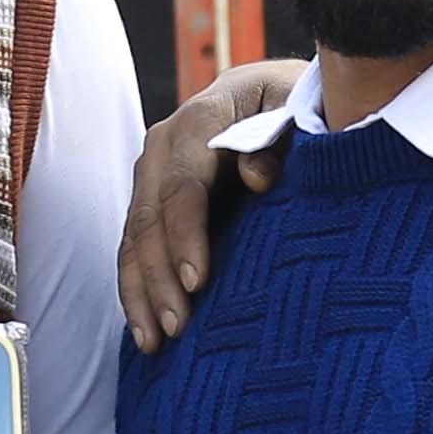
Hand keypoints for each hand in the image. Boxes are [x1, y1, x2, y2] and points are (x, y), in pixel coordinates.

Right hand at [117, 60, 306, 349]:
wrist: (274, 92)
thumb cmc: (297, 106)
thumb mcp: (300, 110)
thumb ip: (280, 138)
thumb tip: (257, 177)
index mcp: (201, 118)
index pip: (183, 184)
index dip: (186, 234)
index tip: (197, 281)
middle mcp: (164, 144)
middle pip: (148, 218)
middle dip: (159, 277)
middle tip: (178, 326)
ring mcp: (152, 173)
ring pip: (133, 239)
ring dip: (141, 292)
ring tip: (155, 341)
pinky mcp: (151, 199)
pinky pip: (133, 248)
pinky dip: (137, 288)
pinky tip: (146, 329)